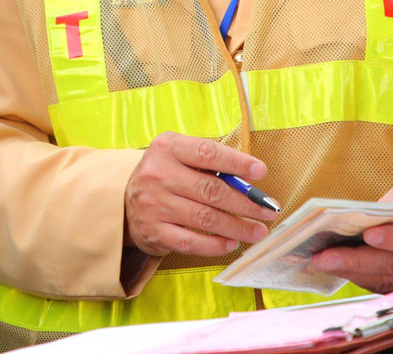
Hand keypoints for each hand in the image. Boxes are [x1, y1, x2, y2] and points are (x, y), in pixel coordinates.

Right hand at [124, 132, 278, 257]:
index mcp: (167, 148)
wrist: (125, 202)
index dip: (237, 163)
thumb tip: (249, 182)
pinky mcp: (154, 231)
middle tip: (268, 211)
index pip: (207, 153)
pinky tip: (232, 243)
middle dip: (245, 203)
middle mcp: (158, 174)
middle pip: (211, 190)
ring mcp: (154, 205)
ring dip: (237, 226)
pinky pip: (191, 241)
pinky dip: (216, 244)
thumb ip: (209, 164)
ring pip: (205, 218)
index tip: (260, 172)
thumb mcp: (179, 157)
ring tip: (258, 231)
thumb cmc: (164, 176)